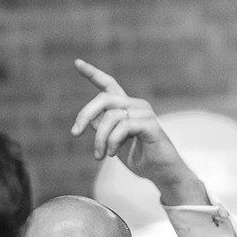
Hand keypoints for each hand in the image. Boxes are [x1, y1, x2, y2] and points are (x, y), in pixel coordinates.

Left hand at [70, 59, 207, 204]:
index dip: (93, 73)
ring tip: (100, 155)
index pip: (108, 85)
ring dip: (99, 139)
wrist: (162, 173)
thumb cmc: (140, 158)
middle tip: (74, 133)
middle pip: (103, 99)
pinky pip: (123, 127)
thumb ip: (103, 129)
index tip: (77, 63)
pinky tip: (113, 154)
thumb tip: (88, 121)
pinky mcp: (150, 124)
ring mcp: (144, 113)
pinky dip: (113, 142)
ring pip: (110, 117)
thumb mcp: (114, 143)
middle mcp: (135, 105)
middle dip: (84, 115)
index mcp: (126, 107)